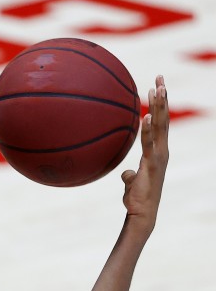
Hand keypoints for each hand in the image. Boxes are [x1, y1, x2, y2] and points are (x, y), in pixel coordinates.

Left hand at [119, 75, 168, 232]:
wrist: (141, 213)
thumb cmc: (136, 198)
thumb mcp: (131, 182)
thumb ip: (129, 174)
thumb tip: (124, 172)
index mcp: (158, 151)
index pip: (161, 122)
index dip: (161, 104)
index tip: (158, 86)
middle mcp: (162, 150)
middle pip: (165, 118)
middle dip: (163, 96)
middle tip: (160, 76)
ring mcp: (159, 156)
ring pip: (162, 126)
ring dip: (160, 105)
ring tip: (158, 86)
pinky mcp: (153, 163)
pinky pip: (150, 142)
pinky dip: (149, 129)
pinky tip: (148, 115)